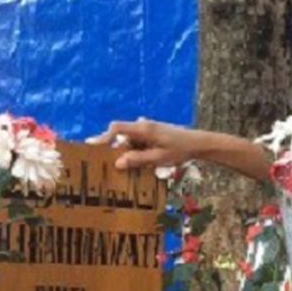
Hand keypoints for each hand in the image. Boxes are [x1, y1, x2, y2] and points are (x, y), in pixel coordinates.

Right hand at [89, 119, 203, 170]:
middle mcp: (143, 125)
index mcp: (143, 129)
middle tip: (101, 158)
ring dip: (124, 149)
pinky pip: (137, 140)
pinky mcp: (152, 133)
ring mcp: (148, 128)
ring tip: (117, 164)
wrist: (197, 143)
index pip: (117, 128)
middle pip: (121, 133)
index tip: (94, 147)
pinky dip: (133, 149)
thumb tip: (118, 163)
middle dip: (111, 145)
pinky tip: (133, 161)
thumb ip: (138, 160)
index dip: (104, 137)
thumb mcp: (158, 158)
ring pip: (129, 138)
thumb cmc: (180, 150)